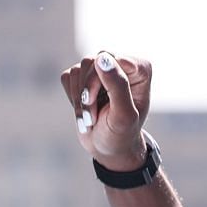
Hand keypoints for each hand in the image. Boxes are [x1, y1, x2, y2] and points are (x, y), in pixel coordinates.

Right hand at [59, 51, 152, 169]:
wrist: (108, 147)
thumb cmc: (121, 134)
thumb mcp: (123, 115)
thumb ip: (118, 85)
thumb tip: (102, 58)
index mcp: (139, 69)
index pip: (109, 59)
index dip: (97, 81)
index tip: (95, 103)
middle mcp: (121, 64)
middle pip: (90, 62)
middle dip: (87, 92)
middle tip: (92, 117)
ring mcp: (101, 70)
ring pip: (78, 70)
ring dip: (80, 100)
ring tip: (90, 118)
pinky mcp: (84, 77)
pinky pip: (68, 77)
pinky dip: (72, 98)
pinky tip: (84, 111)